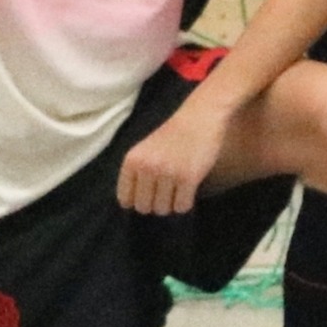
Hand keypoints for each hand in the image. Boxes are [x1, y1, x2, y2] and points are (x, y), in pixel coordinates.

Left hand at [116, 93, 230, 216]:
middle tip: (167, 193)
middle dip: (156, 204)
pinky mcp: (189, 178)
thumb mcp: (145, 150)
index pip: (125, 199)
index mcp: (132, 161)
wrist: (201, 117)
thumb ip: (137, 173)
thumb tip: (134, 205)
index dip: (137, 200)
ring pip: (163, 209)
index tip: (149, 195)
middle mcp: (147, 167)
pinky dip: (186, 203)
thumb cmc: (173, 135)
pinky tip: (189, 191)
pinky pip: (182, 206)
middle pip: (144, 207)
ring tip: (178, 191)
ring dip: (171, 205)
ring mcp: (168, 173)